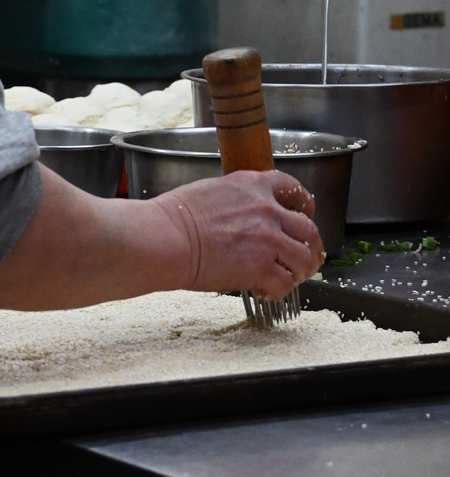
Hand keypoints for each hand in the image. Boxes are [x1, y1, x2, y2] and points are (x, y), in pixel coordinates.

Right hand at [149, 170, 324, 298]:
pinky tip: (265, 291)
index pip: (293, 188)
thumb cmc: (175, 217)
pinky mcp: (261, 267)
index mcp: (253, 185)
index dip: (304, 204)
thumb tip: (243, 215)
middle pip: (308, 228)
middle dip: (311, 245)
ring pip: (304, 258)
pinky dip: (278, 290)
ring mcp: (267, 238)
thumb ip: (238, 200)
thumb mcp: (212, 191)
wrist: (165, 238)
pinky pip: (285, 283)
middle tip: (306, 256)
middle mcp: (267, 209)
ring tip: (288, 278)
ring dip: (299, 271)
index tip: (304, 213)